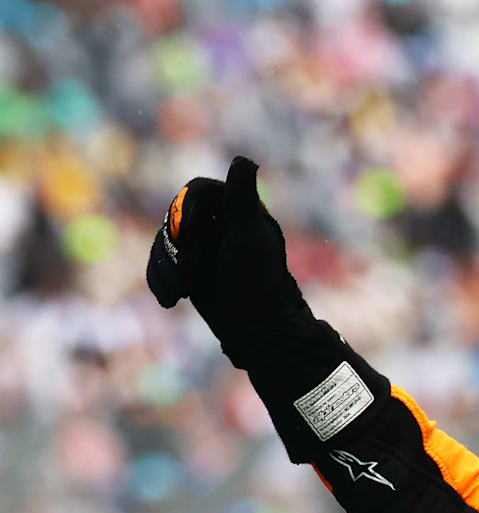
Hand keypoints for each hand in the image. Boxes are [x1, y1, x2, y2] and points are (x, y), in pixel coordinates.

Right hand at [146, 156, 310, 367]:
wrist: (258, 329)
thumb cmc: (258, 282)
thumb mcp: (248, 239)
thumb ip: (242, 200)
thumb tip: (244, 159)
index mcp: (238, 208)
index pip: (196, 190)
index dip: (187, 212)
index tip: (189, 237)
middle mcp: (219, 221)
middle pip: (174, 217)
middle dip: (176, 247)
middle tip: (192, 274)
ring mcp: (203, 244)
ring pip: (164, 241)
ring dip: (166, 267)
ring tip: (182, 292)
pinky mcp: (190, 266)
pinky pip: (160, 262)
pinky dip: (160, 279)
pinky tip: (171, 300)